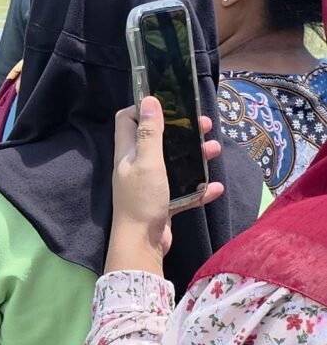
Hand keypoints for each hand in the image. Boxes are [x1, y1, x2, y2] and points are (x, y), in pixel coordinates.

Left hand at [106, 97, 222, 275]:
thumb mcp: (147, 161)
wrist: (142, 244)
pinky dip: (201, 188)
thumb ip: (150, 132)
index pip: (128, 120)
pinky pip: (185, 191)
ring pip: (176, 164)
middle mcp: (138, 166)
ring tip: (216, 150)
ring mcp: (151, 185)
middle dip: (182, 130)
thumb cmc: (142, 199)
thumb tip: (149, 99)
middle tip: (204, 124)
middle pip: (159, 139)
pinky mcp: (164, 204)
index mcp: (128, 152)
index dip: (144, 108)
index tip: (168, 103)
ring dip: (196, 157)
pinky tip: (216, 186)